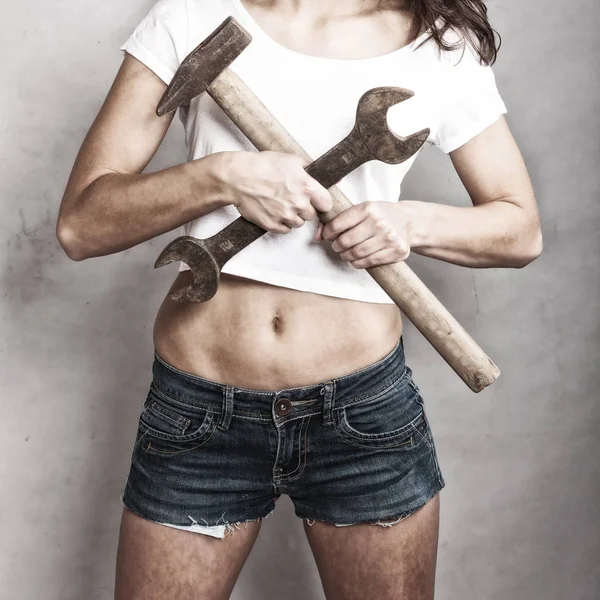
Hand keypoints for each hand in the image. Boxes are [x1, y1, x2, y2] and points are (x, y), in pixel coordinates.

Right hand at [214, 151, 331, 233]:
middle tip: (291, 198)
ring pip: (298, 223)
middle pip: (311, 215)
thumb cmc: (262, 165)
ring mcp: (285, 216)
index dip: (320, 202)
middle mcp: (298, 203)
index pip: (326, 204)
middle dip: (304, 208)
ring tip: (280, 204)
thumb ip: (310, 168)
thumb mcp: (290, 159)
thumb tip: (326, 172)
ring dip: (292, 216)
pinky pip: (285, 230)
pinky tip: (273, 211)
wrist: (237, 177)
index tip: (315, 201)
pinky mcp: (273, 225)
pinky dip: (281, 223)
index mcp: (306, 187)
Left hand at [314, 201, 411, 268]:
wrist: (409, 221)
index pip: (338, 224)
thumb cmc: (380, 215)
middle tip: (337, 246)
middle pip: (345, 242)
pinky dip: (358, 263)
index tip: (328, 236)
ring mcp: (389, 238)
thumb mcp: (362, 210)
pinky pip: (369, 262)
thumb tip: (316, 237)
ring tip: (346, 253)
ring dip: (346, 256)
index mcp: (368, 208)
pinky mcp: (396, 251)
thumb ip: (339, 220)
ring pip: (356, 254)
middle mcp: (379, 222)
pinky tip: (357, 259)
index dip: (328, 233)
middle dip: (337, 246)